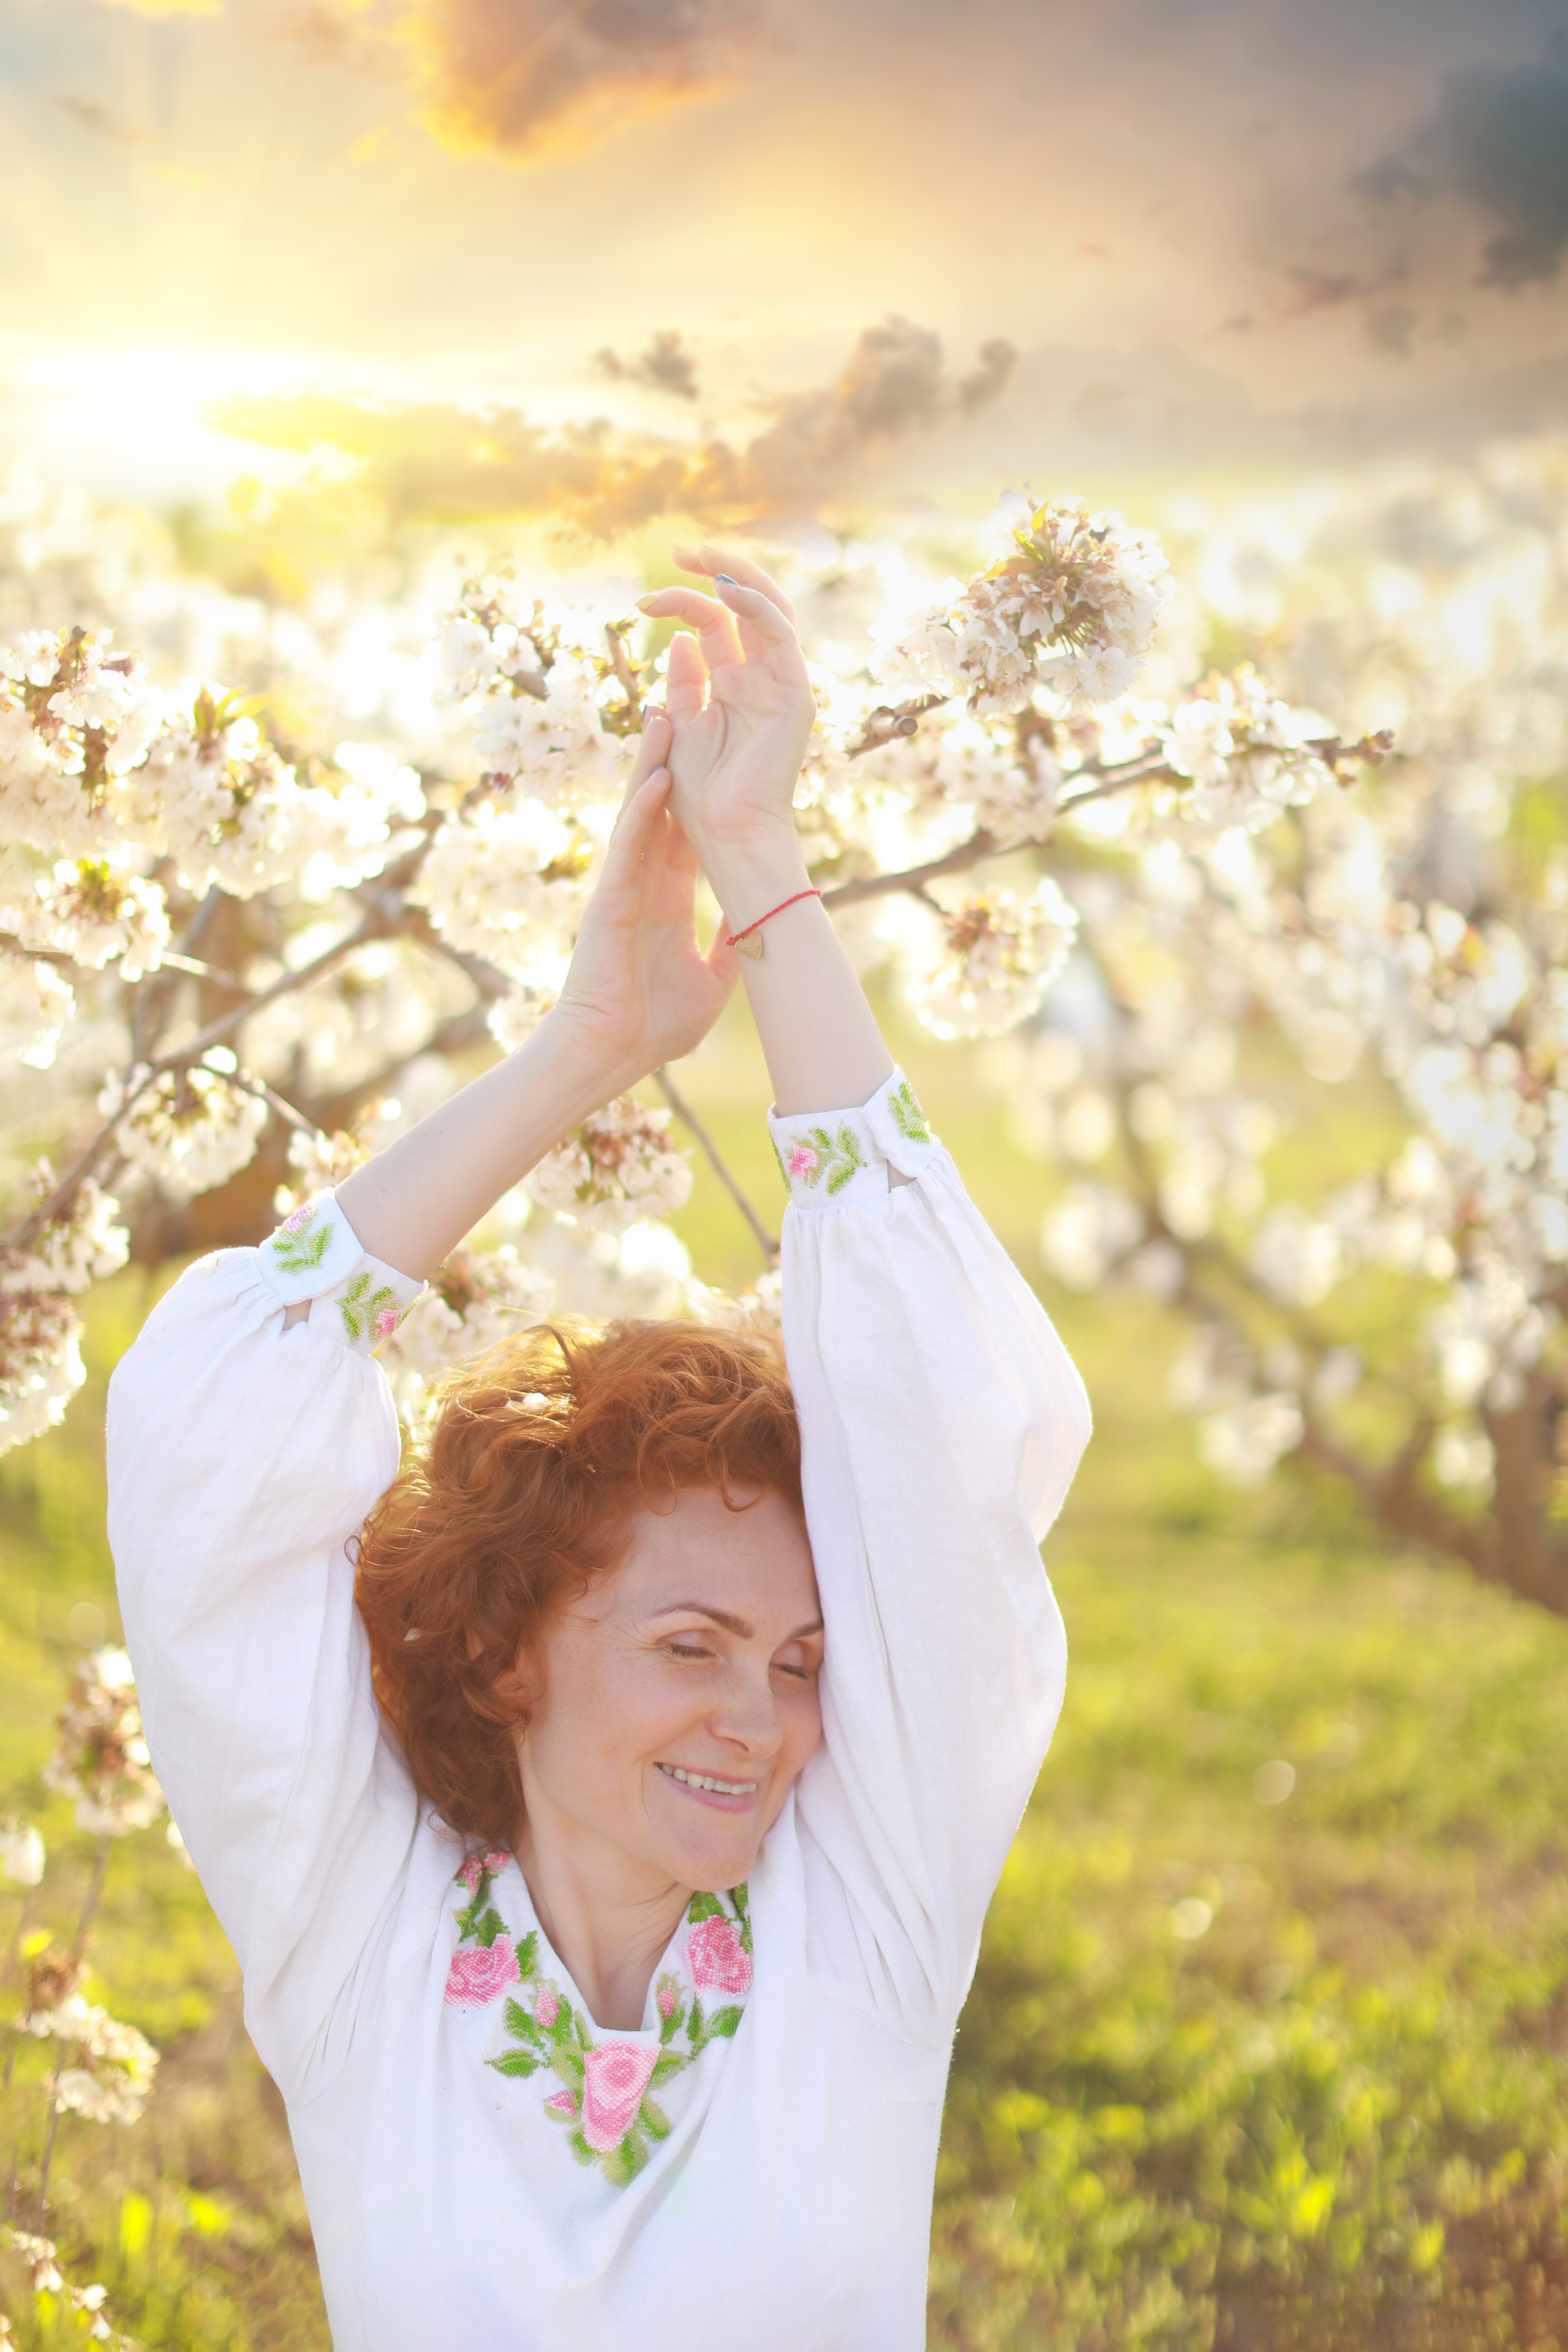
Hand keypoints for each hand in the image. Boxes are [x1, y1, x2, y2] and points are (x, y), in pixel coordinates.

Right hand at [548, 709, 738, 1092]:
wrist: (611, 1054)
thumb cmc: (653, 1027)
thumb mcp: (712, 981)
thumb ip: (731, 947)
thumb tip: (762, 927)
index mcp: (666, 899)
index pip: (688, 836)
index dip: (702, 796)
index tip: (721, 759)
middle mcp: (643, 884)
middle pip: (662, 811)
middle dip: (674, 762)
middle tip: (688, 710)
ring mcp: (623, 888)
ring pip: (640, 815)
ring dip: (652, 766)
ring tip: (667, 712)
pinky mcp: (609, 901)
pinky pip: (627, 847)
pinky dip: (643, 813)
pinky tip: (658, 777)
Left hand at [636, 548, 816, 914]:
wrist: (725, 835)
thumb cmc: (699, 796)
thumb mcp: (678, 727)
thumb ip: (684, 684)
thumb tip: (681, 641)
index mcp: (733, 685)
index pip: (714, 624)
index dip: (681, 601)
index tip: (642, 599)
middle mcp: (761, 678)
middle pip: (746, 605)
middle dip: (716, 569)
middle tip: (679, 549)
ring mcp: (781, 683)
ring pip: (769, 608)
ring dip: (737, 574)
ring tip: (698, 555)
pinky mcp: (795, 693)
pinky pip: (780, 635)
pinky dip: (755, 605)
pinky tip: (725, 588)